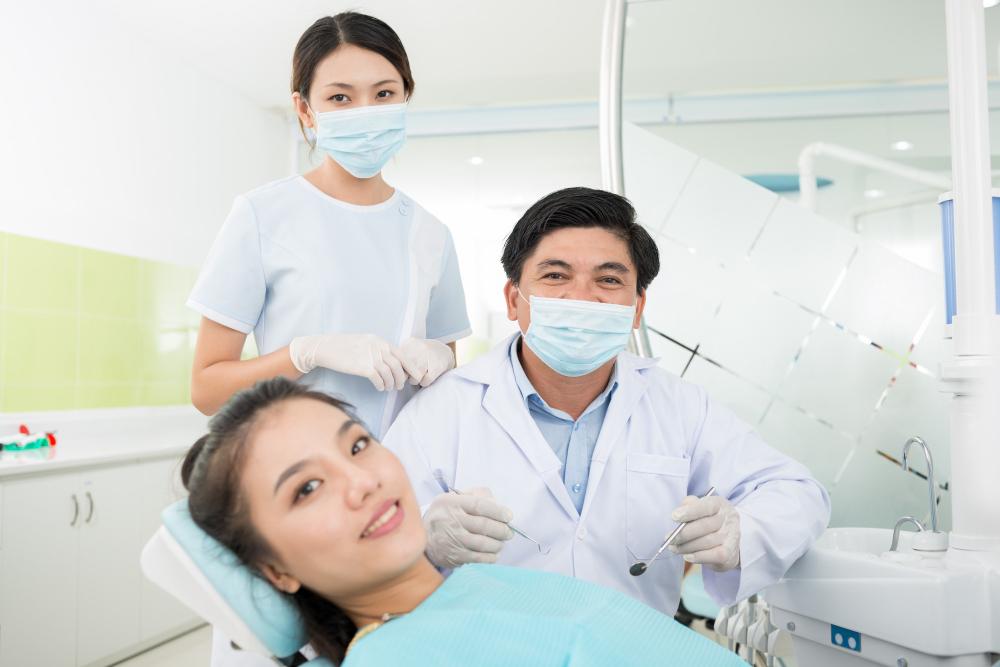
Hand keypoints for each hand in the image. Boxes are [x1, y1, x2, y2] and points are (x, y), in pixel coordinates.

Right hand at [288, 333, 406, 390]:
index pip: (402, 355)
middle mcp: (378, 348)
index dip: (411, 367)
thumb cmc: (344, 347)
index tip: (416, 376)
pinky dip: (381, 385)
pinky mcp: (363, 367)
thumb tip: (392, 361)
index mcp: (380, 341)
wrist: (325, 348)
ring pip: (390, 374)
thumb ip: (378, 349)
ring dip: (391, 383)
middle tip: (400, 386)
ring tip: (389, 388)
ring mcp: (371, 357)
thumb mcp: (365, 342)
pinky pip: (378, 379)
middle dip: (402, 378)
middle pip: (398, 366)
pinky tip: (380, 387)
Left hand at [396, 337, 454, 386]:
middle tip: (410, 375)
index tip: (402, 371)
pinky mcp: (438, 366)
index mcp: (409, 343)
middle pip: (404, 371)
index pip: (396, 362)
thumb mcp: (411, 350)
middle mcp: (419, 348)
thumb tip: (392, 374)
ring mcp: (429, 356)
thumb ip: (400, 359)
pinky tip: (427, 377)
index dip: (398, 370)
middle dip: (406, 376)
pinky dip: (425, 383)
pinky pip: (425, 381)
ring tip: (419, 376)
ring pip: (414, 377)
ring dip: (415, 380)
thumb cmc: (423, 354)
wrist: (445, 352)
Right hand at [423, 488, 513, 567]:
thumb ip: (476, 495)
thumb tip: (497, 503)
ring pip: (483, 543)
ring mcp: (452, 539)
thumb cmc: (445, 514)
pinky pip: (478, 558)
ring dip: (497, 544)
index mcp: (452, 502)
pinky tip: (493, 554)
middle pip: (484, 525)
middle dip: (501, 530)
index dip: (498, 511)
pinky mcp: (454, 555)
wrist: (422, 536)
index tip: (508, 516)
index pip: (480, 505)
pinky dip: (490, 557)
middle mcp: (451, 520)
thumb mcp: (454, 498)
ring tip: (501, 543)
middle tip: (508, 532)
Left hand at [668, 495, 740, 571]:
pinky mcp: (730, 553)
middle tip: (669, 538)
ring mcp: (731, 537)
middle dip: (684, 533)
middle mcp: (729, 519)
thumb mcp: (701, 507)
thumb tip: (679, 513)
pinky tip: (687, 556)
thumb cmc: (709, 520)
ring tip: (674, 548)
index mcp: (720, 504)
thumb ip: (690, 505)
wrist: (729, 540)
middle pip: (705, 526)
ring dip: (686, 546)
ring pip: (706, 542)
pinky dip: (698, 557)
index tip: (674, 517)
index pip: (706, 506)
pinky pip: (713, 556)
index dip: (690, 512)